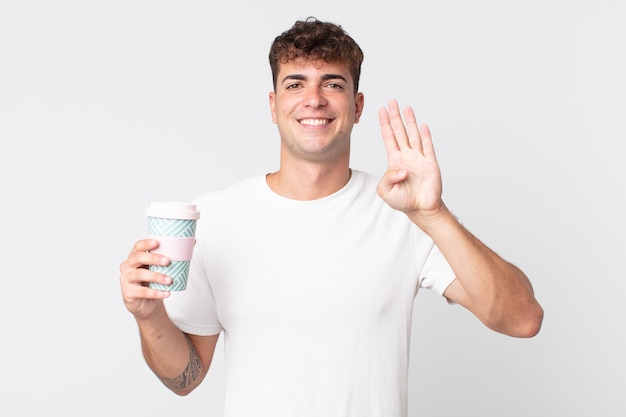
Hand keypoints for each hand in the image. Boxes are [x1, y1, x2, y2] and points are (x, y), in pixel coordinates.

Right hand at [119, 239, 172, 320]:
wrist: (146, 303)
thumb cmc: (153, 282)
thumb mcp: (161, 269)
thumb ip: (172, 255)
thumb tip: (192, 241)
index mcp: (135, 257)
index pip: (138, 246)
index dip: (146, 243)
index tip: (157, 242)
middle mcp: (127, 266)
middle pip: (138, 258)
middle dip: (153, 258)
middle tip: (167, 261)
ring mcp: (126, 279)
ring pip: (140, 275)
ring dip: (156, 276)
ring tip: (169, 280)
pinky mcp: (128, 293)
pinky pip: (141, 292)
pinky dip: (155, 293)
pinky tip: (165, 293)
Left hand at [377, 99, 442, 219]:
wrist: (421, 209)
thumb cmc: (403, 201)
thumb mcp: (385, 191)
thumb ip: (387, 179)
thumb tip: (400, 169)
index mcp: (394, 161)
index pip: (389, 138)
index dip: (385, 124)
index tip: (382, 111)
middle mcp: (406, 156)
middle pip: (400, 132)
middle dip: (395, 117)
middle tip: (392, 102)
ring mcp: (419, 158)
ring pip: (413, 135)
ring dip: (410, 122)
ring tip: (406, 108)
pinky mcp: (430, 164)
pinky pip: (428, 147)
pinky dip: (426, 136)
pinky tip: (422, 126)